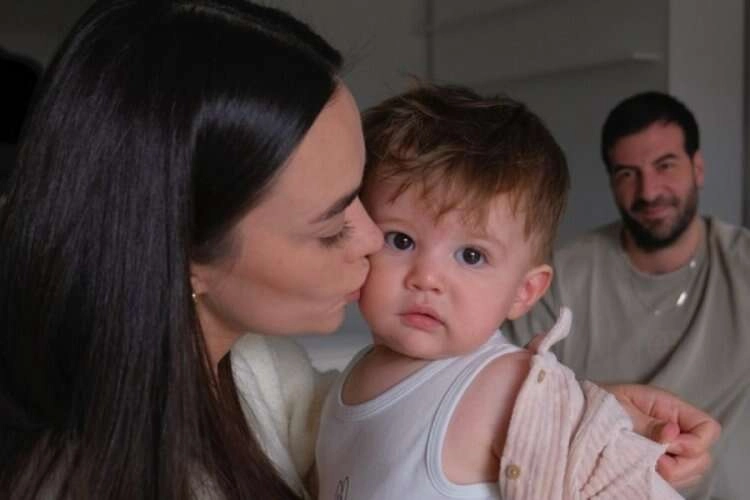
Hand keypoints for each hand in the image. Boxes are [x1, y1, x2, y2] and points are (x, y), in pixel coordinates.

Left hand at [602, 383, 720, 489]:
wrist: (577, 413)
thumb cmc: (597, 403)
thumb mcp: (619, 407)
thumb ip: (647, 423)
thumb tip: (672, 433)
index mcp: (669, 409)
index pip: (708, 428)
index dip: (694, 442)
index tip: (667, 444)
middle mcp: (675, 431)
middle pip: (702, 457)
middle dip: (681, 464)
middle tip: (652, 459)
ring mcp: (667, 450)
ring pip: (690, 472)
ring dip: (670, 474)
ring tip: (643, 464)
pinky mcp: (656, 464)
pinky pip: (673, 480)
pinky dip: (661, 479)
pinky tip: (642, 472)